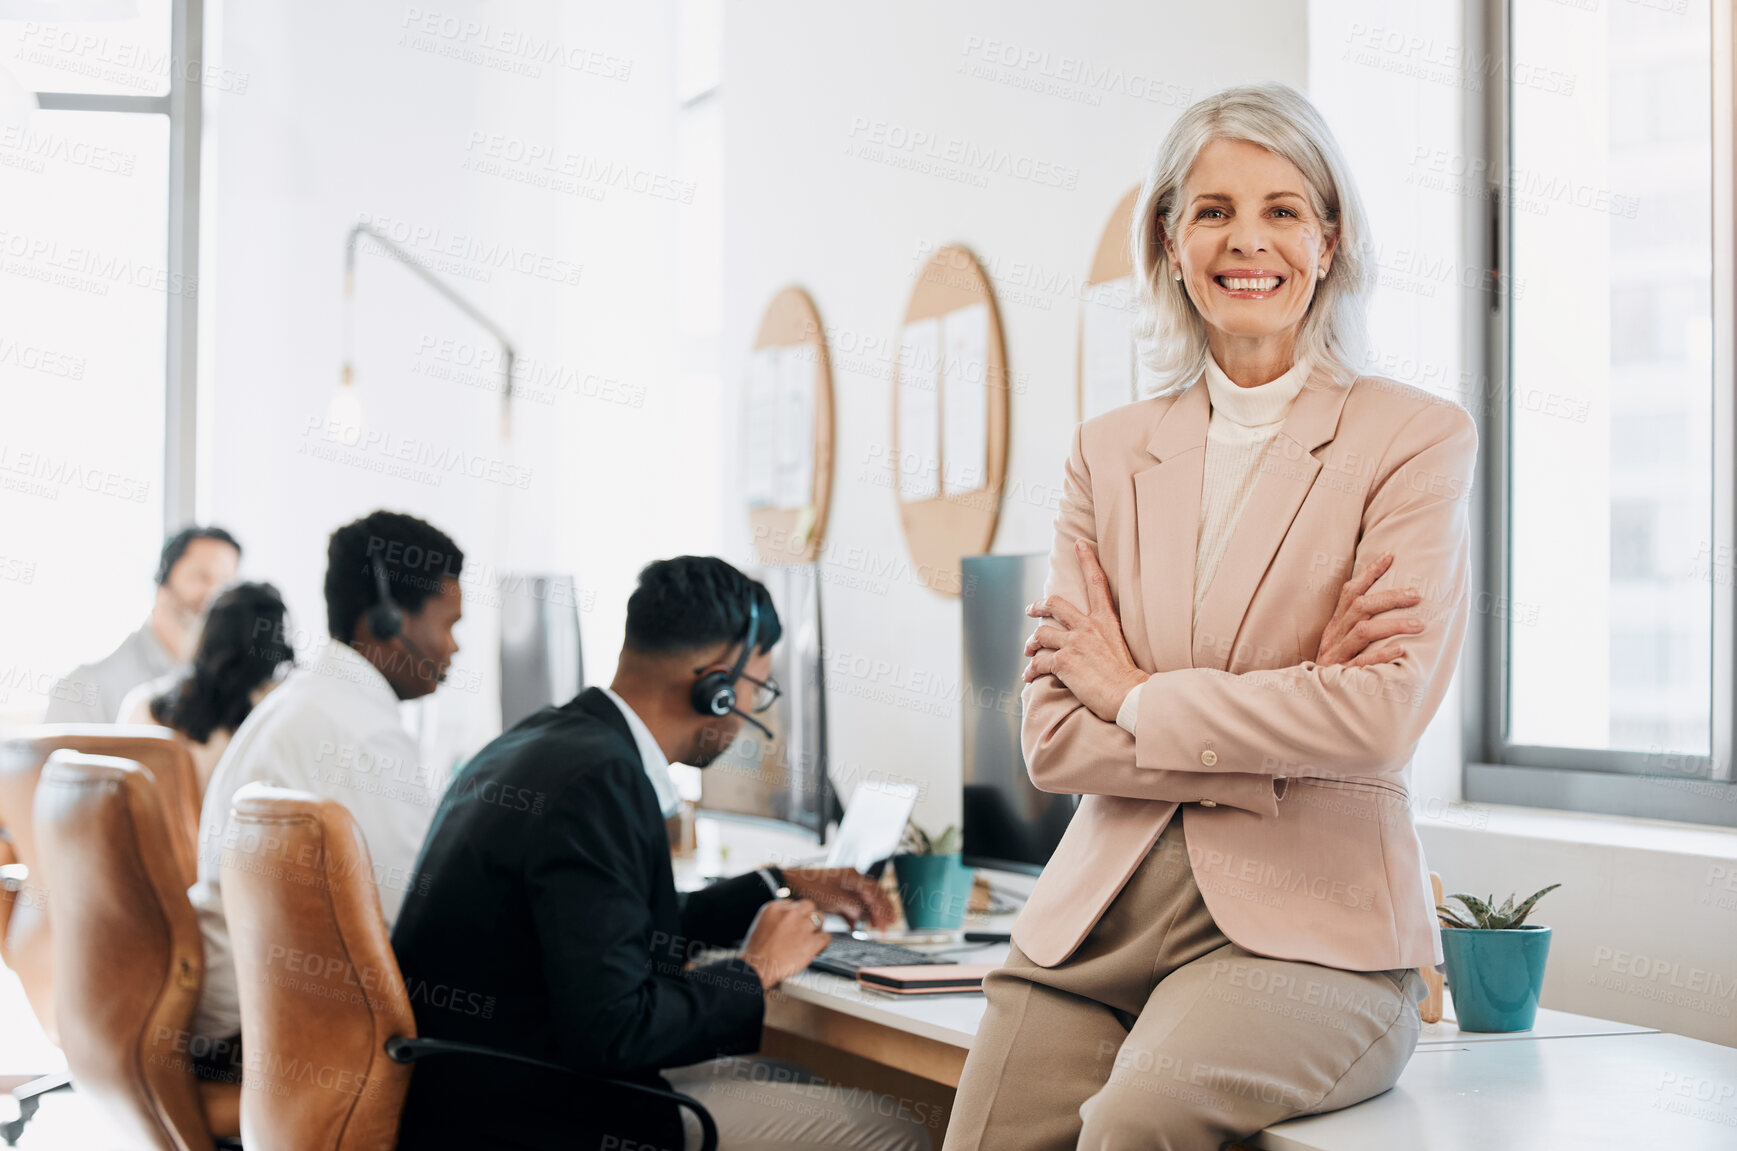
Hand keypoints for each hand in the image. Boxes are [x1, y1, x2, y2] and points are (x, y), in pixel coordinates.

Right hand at [741, 898, 829, 990]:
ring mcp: (802, 926)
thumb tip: (788, 920)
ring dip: (818, 927)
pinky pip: (826, 937)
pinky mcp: (811, 942)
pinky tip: (818, 948)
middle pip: (809, 906)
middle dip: (809, 916)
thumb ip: (776, 918)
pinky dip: (823, 943)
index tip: (796, 922)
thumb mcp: (761, 925)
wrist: (758, 968)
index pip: (794, 903)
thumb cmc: (757, 952)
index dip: (796, 914)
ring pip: (820, 918)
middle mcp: (790, 913)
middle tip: (807, 927)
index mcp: (776, 908)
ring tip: (813, 936)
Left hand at [783, 866, 898, 930]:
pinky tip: (857, 928)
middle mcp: (852, 880)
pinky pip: (852, 907)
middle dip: (883, 910)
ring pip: (864, 902)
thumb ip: (852, 906)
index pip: (875, 893)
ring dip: (872, 914)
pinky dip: (856, 917)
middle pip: (874, 895)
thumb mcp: (834, 897)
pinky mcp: (836, 897)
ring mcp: (844, 888)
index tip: (886, 924)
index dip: (882, 909)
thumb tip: (861, 915)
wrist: (791, 885)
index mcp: (853, 876)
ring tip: (878, 927)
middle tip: (890, 924)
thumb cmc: (811, 887)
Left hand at [1023, 540, 1148, 722]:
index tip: (1079, 545)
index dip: (1087, 560)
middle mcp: (1088, 627)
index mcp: (1105, 620)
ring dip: (1031, 644)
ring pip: (1041, 634)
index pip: (1096, 583)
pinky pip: (1039, 661)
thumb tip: (1089, 643)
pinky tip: (1029, 677)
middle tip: (1031, 610)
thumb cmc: (1127, 678)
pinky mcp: (1063, 661)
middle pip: (1055, 604)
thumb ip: (1102, 638)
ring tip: (1029, 652)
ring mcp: (1074, 643)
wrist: (1129, 696)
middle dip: (1038, 605)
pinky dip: (1031, 670)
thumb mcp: (1119, 646)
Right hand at [1315, 553, 1423, 667]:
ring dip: (1393, 625)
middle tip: (1417, 595)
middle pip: (1361, 607)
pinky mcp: (1342, 674)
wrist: (1310, 700)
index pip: (1350, 592)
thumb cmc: (1334, 669)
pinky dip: (1382, 655)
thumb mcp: (1339, 643)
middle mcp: (1335, 636)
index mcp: (1335, 625)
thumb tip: (1385, 605)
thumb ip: (1356, 626)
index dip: (1369, 573)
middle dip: (1390, 597)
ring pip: (1364, 632)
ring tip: (1419, 624)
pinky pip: (1363, 662)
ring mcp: (1338, 654)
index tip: (1390, 556)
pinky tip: (1402, 650)